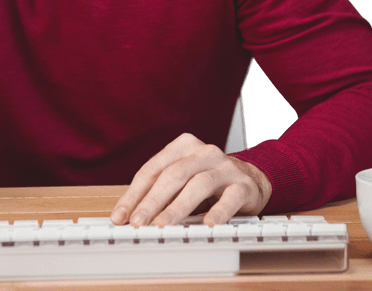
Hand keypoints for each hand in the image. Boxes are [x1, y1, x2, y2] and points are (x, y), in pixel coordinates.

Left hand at [111, 133, 272, 227]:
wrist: (251, 179)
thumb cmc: (208, 181)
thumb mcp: (182, 181)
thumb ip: (160, 193)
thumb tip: (130, 217)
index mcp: (182, 146)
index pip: (152, 169)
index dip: (134, 194)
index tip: (121, 216)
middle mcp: (203, 152)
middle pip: (173, 175)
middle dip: (152, 201)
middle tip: (137, 222)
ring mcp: (225, 167)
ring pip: (198, 184)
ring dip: (177, 207)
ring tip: (162, 225)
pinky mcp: (243, 185)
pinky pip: (230, 198)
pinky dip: (218, 211)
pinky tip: (208, 224)